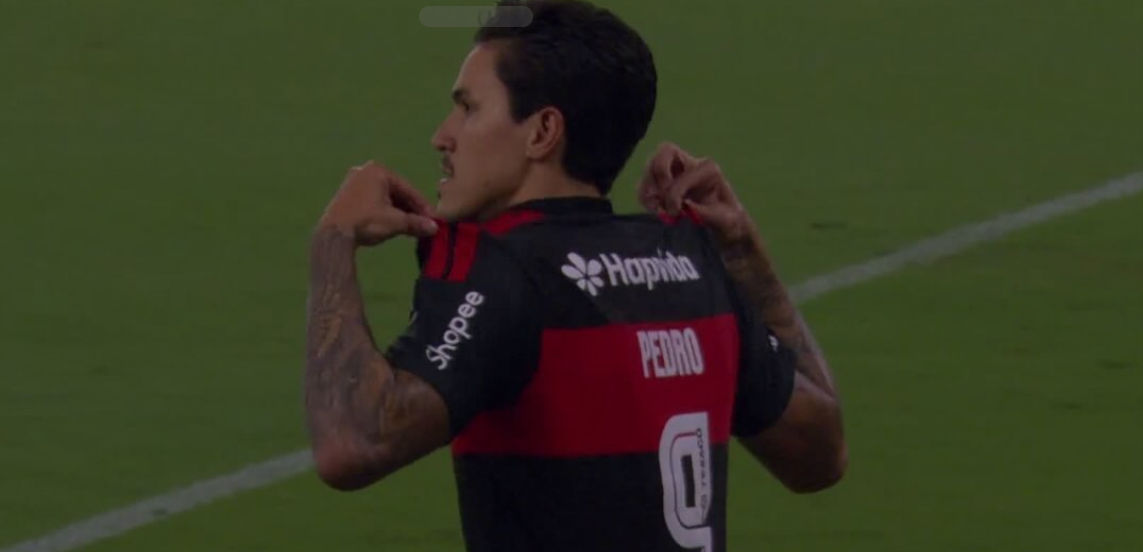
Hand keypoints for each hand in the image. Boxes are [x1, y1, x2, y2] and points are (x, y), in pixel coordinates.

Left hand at [317, 161, 437, 245]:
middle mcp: (364, 171)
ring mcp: (353, 182)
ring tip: (409, 226)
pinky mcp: (346, 195)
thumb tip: (434, 228)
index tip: (433, 219)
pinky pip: (372, 201)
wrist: (333, 235)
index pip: (408, 189)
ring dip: (397, 211)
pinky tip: (391, 224)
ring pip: (384, 197)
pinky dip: (383, 211)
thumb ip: (416, 223)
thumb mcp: (395, 222)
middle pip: (395, 192)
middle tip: (423, 224)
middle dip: (410, 209)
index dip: (423, 206)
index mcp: (378, 170)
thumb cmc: (366, 221)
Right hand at [638, 142, 753, 245]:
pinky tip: (653, 209)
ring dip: (648, 187)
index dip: (675, 193)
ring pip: (651, 165)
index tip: (676, 214)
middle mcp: (690, 164)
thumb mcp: (727, 220)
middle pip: (665, 152)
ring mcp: (675, 171)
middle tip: (661, 198)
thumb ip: (709, 213)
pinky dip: (644, 195)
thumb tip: (687, 206)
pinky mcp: (663, 183)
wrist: (724, 225)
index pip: (685, 173)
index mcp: (708, 169)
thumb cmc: (728, 220)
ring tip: (656, 207)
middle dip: (659, 175)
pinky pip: (645, 181)